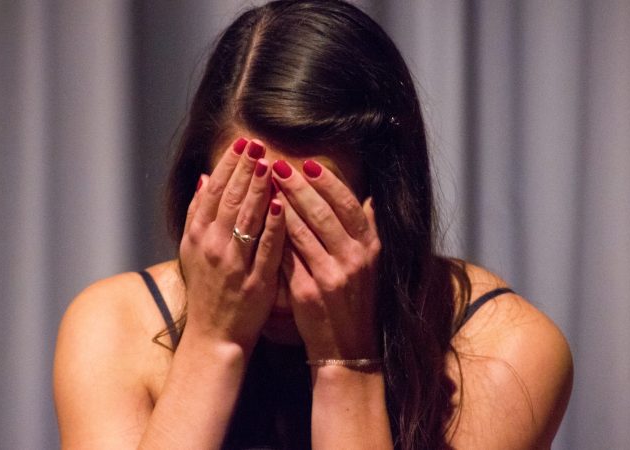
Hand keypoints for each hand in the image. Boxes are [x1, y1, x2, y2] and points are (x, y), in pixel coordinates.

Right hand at [179, 138, 285, 352]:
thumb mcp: (192, 250)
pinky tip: (280, 204)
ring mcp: (233, 263)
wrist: (213, 335)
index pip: (213, 192)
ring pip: (246, 219)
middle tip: (258, 144)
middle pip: (229, 199)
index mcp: (197, 236)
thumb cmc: (206, 290)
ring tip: (270, 164)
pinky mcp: (254, 281)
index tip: (242, 144)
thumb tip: (202, 178)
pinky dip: (271, 225)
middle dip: (245, 169)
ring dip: (258, 189)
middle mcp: (212, 246)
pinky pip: (264, 248)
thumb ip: (197, 214)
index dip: (228, 165)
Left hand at [271, 159, 380, 360]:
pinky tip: (259, 221)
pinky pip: (286, 256)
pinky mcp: (308, 292)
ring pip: (301, 232)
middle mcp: (354, 260)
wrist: (347, 347)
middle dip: (298, 186)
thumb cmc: (355, 300)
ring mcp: (331, 276)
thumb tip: (370, 197)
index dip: (327, 182)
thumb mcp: (371, 264)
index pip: (348, 205)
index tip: (308, 164)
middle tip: (277, 166)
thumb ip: (367, 230)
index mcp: (369, 248)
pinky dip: (273, 236)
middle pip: (322, 213)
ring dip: (280, 205)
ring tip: (263, 186)